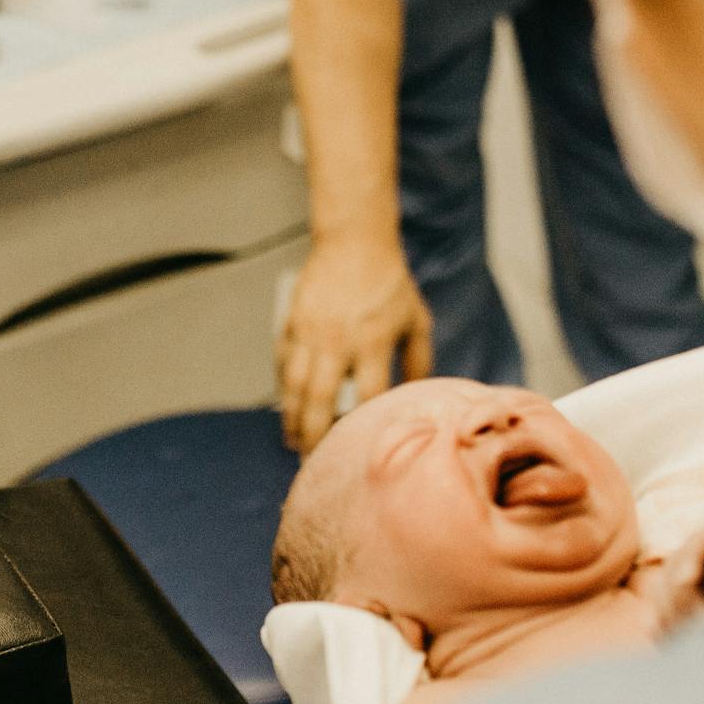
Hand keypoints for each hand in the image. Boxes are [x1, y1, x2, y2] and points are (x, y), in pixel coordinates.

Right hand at [277, 238, 432, 452]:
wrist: (355, 243)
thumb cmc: (390, 283)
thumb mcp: (416, 319)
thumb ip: (420, 360)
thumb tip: (417, 395)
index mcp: (374, 341)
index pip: (367, 394)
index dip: (362, 424)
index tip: (358, 446)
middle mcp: (339, 340)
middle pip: (322, 399)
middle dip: (315, 435)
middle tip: (312, 461)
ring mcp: (312, 332)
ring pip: (295, 385)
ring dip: (292, 418)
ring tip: (294, 441)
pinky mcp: (293, 322)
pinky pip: (283, 362)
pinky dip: (283, 387)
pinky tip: (287, 405)